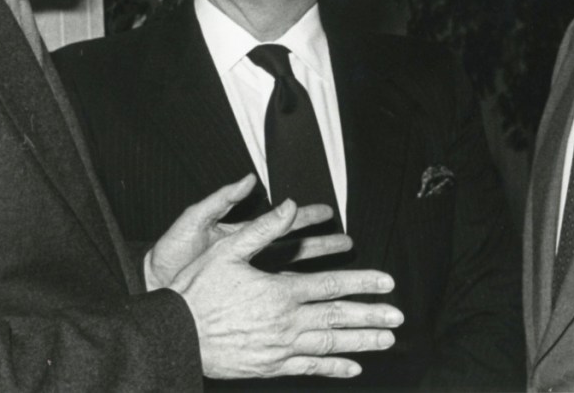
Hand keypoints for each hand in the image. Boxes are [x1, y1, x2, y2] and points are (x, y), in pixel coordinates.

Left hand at [146, 174, 351, 288]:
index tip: (328, 212)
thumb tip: (249, 178)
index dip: (304, 217)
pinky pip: (275, 296)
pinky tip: (315, 299)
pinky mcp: (243, 299)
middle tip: (347, 242)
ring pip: (291, 273)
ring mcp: (248, 279)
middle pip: (294, 248)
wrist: (155, 286)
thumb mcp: (196, 218)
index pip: (280, 223)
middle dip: (321, 244)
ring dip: (315, 270)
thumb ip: (223, 199)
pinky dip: (296, 296)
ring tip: (339, 269)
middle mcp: (249, 256)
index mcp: (241, 234)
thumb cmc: (170, 252)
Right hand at [169, 199, 403, 378]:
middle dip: (371, 315)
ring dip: (361, 342)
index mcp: (279, 291)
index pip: (331, 285)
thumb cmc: (197, 290)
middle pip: (337, 318)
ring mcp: (279, 348)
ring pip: (329, 344)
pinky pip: (309, 368)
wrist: (175, 335)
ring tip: (386, 340)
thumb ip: (263, 229)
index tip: (387, 283)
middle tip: (398, 316)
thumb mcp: (227, 250)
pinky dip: (333, 367)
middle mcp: (285, 321)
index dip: (362, 282)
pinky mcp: (270, 366)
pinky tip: (353, 367)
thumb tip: (290, 205)